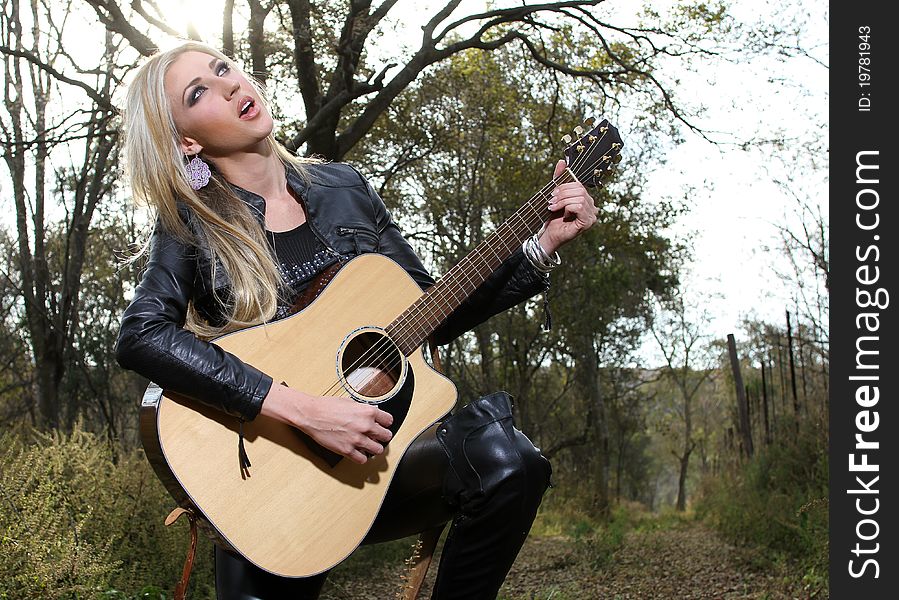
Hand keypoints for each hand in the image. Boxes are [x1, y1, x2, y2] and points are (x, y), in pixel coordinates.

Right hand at [261, 384, 393, 464]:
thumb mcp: (350, 401)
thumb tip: (373, 414)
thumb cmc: (327, 406)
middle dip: (382, 436)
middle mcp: (365, 426)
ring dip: (374, 448)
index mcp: (368, 412)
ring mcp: (357, 439)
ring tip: (369, 445)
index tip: (382, 425)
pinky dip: (362, 457)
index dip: (385, 423)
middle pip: (386, 436)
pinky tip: (358, 452)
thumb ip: (364, 409)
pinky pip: (363, 459)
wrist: (311, 415)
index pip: (389, 421)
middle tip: (377, 436)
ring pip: (378, 450)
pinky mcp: (347, 450)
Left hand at [538, 159, 598, 254]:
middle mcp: (592, 207)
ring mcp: (592, 215)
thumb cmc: (553, 218)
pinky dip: (568, 208)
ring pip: (579, 198)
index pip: (579, 185)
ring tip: (553, 208)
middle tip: (551, 201)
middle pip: (580, 190)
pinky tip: (563, 214)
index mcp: (586, 199)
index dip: (565, 186)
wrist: (549, 235)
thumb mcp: (556, 195)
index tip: (553, 194)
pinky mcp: (587, 223)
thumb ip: (559, 179)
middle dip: (562, 194)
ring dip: (563, 202)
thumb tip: (561, 161)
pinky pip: (580, 207)